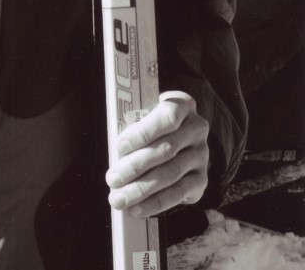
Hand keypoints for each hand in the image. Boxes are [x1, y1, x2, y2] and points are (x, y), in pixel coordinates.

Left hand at [106, 91, 208, 217]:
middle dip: (135, 167)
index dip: (144, 132)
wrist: (178, 134)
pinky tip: (138, 208)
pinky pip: (179, 193)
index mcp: (182, 104)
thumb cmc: (151, 120)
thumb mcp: (144, 112)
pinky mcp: (202, 179)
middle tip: (112, 179)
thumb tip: (115, 153)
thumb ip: (133, 124)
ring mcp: (201, 155)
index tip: (120, 146)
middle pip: (166, 150)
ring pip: (170, 174)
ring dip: (142, 189)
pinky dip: (156, 203)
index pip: (167, 117)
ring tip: (119, 198)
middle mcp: (197, 129)